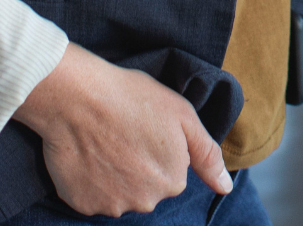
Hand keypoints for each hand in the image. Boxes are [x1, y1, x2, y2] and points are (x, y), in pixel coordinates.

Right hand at [14, 43, 232, 216]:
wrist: (77, 97)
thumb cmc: (132, 97)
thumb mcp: (182, 114)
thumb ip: (207, 155)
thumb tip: (225, 188)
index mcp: (173, 181)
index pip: (172, 171)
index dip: (159, 146)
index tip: (145, 126)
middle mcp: (146, 202)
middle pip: (148, 186)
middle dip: (139, 165)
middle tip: (124, 133)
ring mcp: (112, 206)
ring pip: (121, 193)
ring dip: (115, 174)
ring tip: (104, 141)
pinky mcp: (82, 205)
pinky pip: (92, 197)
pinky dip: (91, 180)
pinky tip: (88, 154)